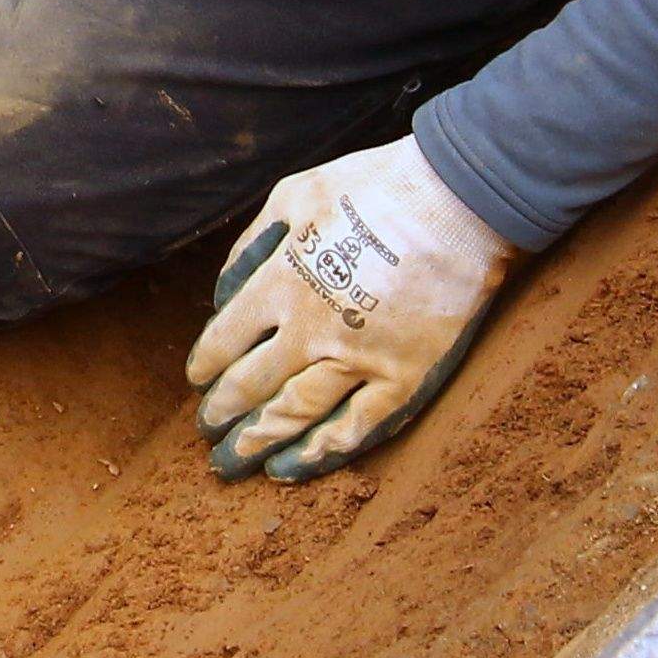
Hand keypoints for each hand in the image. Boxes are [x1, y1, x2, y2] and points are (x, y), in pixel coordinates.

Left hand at [185, 134, 508, 481]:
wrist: (458, 200)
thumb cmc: (375, 189)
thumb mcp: (295, 195)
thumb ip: (252, 245)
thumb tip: (222, 291)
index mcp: (280, 283)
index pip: (225, 339)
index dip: (207, 365)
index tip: (199, 380)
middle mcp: (311, 330)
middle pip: (252, 385)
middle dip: (223, 414)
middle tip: (207, 434)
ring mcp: (359, 359)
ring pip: (295, 414)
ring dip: (258, 441)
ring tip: (235, 462)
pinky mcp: (405, 378)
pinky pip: (356, 428)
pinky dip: (318, 453)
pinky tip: (290, 469)